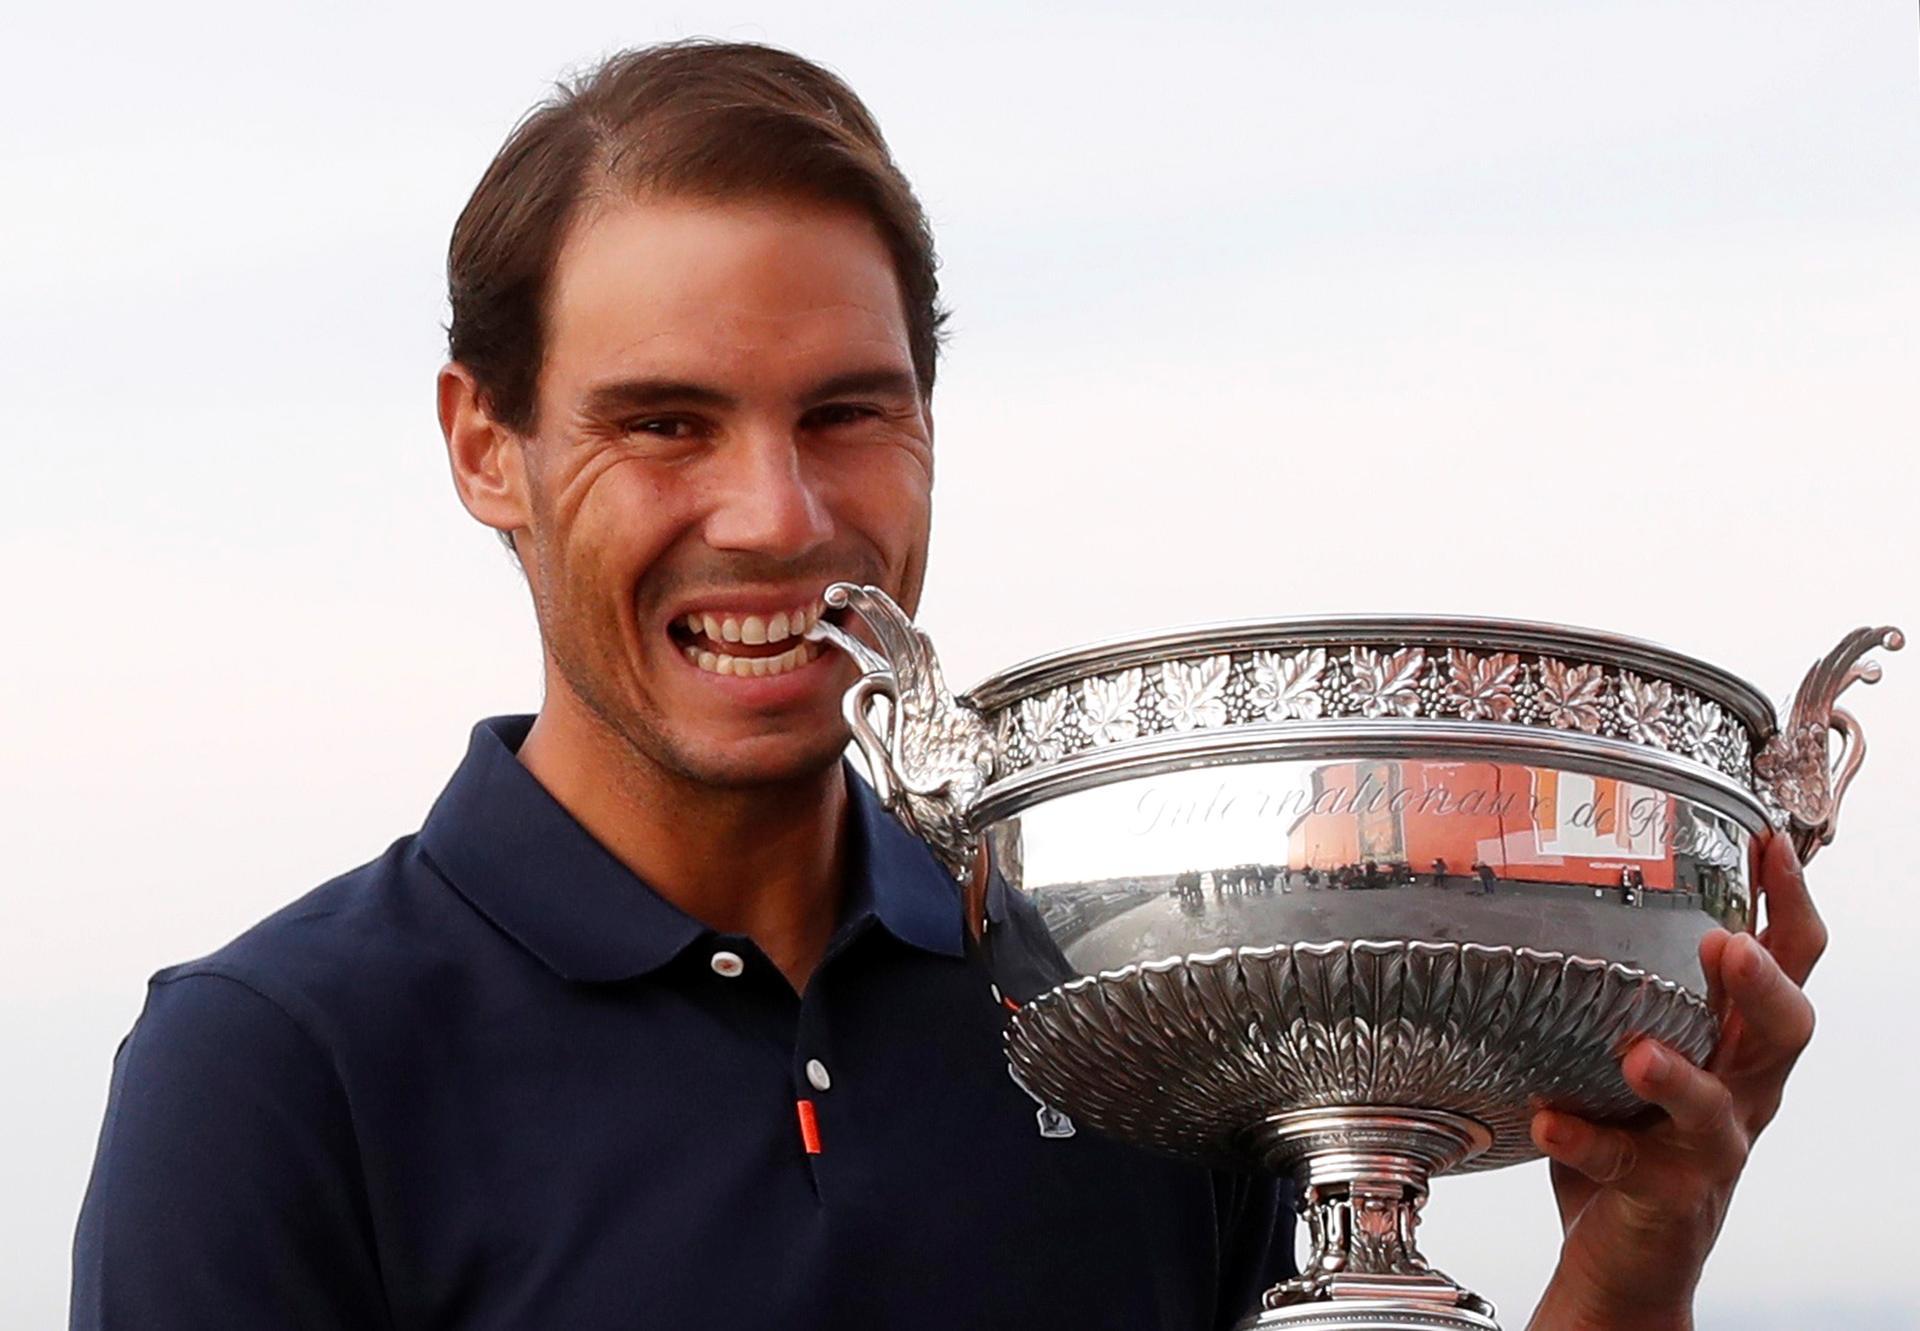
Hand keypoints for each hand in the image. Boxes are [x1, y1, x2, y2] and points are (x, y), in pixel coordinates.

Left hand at [1523, 831, 1824, 1330]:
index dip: (1787, 903)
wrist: (1625, 1259)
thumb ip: (1616, 985)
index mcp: (1734, 1043)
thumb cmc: (1624, 1135)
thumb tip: (1552, 886)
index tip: (1766, 839)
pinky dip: (1586, 1141)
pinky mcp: (1667, 1199)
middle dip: (1764, 984)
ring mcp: (1709, 1151)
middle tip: (1728, 944)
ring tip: (1637, 1051)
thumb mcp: (1630, 1044)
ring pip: (1721, 1109)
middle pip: (1785, 1030)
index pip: (1788, 962)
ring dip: (1680, 1076)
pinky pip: (1629, 1168)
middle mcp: (1740, 1092)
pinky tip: (1547, 1118)